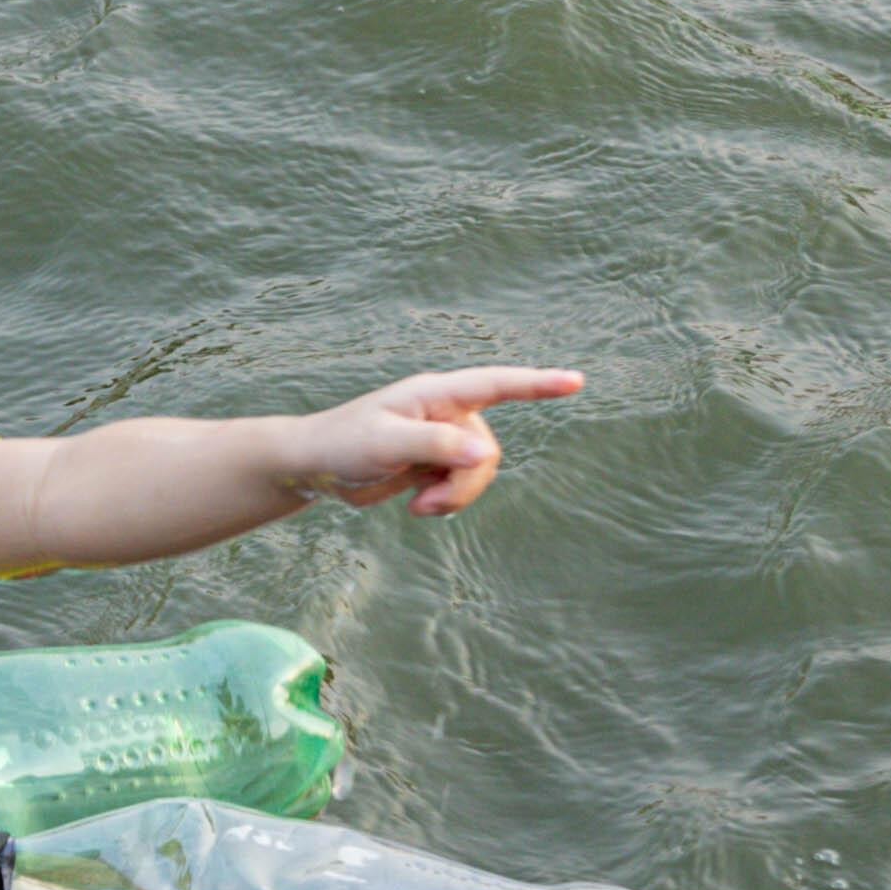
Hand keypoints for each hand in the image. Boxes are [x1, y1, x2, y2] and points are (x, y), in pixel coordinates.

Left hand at [285, 366, 582, 514]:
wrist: (316, 467)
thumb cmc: (342, 444)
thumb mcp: (386, 444)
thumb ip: (436, 446)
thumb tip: (487, 454)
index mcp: (437, 394)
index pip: (497, 384)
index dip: (537, 384)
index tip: (575, 381)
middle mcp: (447, 412)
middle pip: (486, 451)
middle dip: (464, 484)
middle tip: (425, 504)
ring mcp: (444, 439)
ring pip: (478, 472)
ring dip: (454, 497)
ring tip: (417, 507)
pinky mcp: (436, 463)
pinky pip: (462, 485)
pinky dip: (445, 501)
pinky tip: (415, 504)